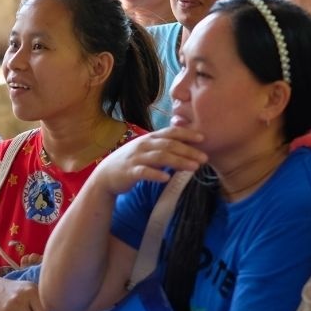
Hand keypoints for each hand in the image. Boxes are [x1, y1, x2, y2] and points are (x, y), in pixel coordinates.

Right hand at [90, 127, 205, 196]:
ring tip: (193, 168)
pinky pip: (144, 172)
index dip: (187, 133)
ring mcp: (136, 158)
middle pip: (169, 145)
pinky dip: (155, 174)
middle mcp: (144, 145)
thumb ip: (165, 148)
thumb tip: (188, 151)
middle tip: (204, 158)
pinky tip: (166, 178)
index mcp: (150, 138)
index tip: (202, 138)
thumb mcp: (148, 151)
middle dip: (188, 150)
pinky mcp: (130, 172)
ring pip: (160, 157)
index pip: (171, 132)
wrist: (106, 175)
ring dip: (178, 161)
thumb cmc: (132, 162)